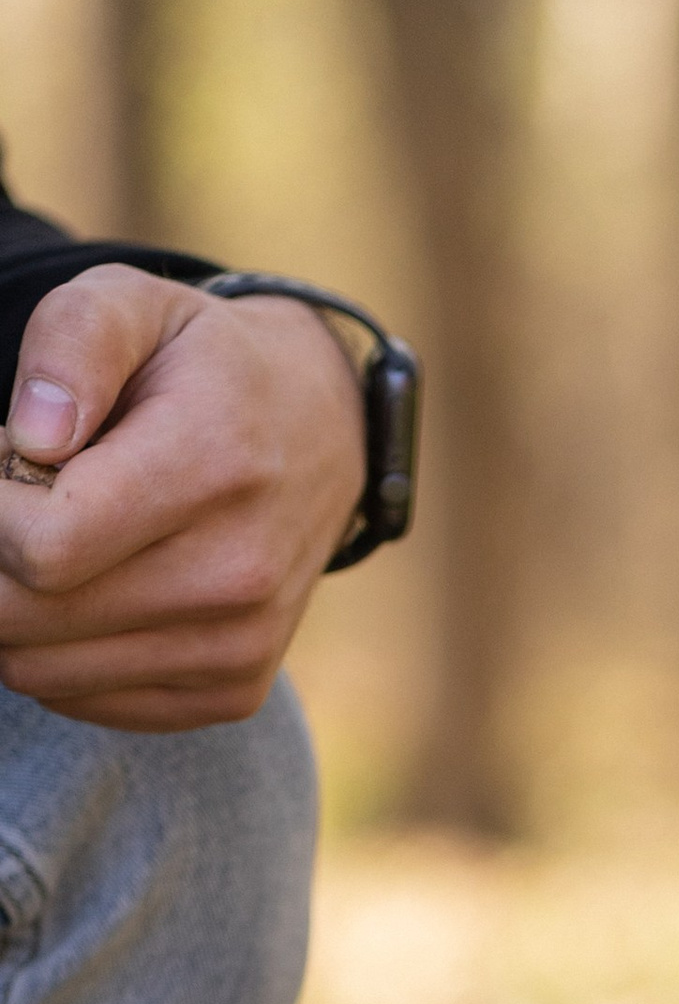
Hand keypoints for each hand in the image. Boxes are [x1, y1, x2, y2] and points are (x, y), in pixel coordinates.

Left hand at [0, 265, 365, 729]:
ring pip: (39, 669)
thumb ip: (72, 342)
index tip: (7, 461)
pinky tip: (88, 587)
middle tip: (18, 500)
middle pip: (28, 617)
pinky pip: (81, 698)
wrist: (323, 439)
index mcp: (212, 470)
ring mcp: (239, 646)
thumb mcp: (134, 304)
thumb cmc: (202, 367)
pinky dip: (54, 649)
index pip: (44, 546)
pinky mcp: (232, 691)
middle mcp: (238, 576)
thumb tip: (36, 436)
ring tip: (54, 539)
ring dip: (13, 606)